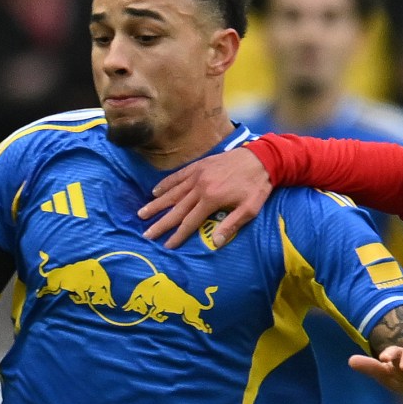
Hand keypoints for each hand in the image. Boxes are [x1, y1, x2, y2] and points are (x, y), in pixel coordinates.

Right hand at [139, 147, 270, 247]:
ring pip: (173, 192)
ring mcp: (197, 175)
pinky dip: (165, 184)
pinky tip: (155, 191)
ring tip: (142, 213)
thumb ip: (231, 225)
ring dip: (156, 204)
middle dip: (160, 223)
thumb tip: (215, 243)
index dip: (177, 235)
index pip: (190, 222)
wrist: (260, 157)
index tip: (166, 245)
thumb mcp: (249, 209)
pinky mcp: (198, 166)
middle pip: (176, 209)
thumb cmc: (256, 186)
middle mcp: (200, 187)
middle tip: (146, 233)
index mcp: (211, 199)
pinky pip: (178, 176)